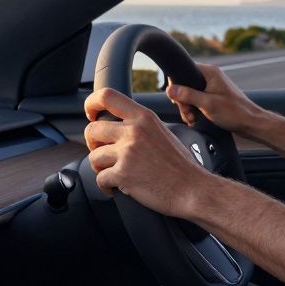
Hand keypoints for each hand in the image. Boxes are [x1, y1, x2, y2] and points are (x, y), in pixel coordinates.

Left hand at [83, 88, 212, 218]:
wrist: (193, 189)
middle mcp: (134, 131)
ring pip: (93, 157)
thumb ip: (140, 126)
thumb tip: (118, 127)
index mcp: (144, 117)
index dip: (91, 103)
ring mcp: (127, 152)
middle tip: (102, 153)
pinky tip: (117, 187)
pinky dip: (106, 186)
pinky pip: (99, 178)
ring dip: (100, 168)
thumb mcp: (162, 132)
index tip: (91, 115)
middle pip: (92, 129)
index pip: (107, 96)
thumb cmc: (181, 166)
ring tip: (114, 173)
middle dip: (93, 144)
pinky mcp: (123, 174)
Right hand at [166, 63, 267, 136]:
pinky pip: (197, 100)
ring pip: (190, 94)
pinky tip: (196, 118)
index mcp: (210, 73)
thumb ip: (188, 95)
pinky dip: (194, 110)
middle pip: (185, 84)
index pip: (184, 70)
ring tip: (193, 118)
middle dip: (183, 101)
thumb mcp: (207, 104)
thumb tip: (170, 89)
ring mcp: (212, 87)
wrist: (251, 123)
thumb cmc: (235, 112)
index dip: (177, 85)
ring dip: (188, 107)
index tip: (178, 100)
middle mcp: (211, 77)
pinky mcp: (214, 97)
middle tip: (188, 113)